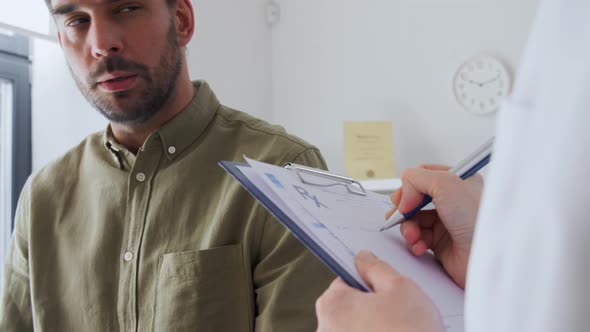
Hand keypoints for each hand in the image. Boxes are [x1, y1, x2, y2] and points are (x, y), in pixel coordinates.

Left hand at [316, 251, 443, 331]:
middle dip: (369, 305)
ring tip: (397, 328)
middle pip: (348, 306)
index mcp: (332, 304)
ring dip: (371, 325)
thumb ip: (378, 268)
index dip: (367, 281)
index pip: (344, 280)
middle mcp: (326, 328)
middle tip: (396, 310)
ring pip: (354, 327)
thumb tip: (364, 259)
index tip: (380, 287)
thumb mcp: (401, 288)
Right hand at [388, 164, 482, 287]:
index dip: (409, 186)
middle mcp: (453, 201)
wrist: (488, 257)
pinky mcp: (442, 243)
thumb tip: (402, 194)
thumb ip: (416, 178)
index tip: (405, 199)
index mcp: (458, 181)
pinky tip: (420, 247)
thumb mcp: (445, 184)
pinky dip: (414, 243)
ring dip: (408, 228)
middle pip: (414, 199)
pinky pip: (417, 239)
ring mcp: (446, 223)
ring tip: (414, 236)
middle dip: (405, 210)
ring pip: (413, 221)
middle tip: (403, 216)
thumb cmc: (477, 220)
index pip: (423, 176)